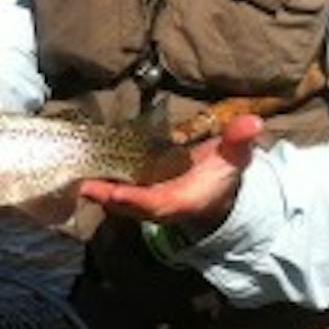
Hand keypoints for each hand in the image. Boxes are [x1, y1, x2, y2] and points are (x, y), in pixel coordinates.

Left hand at [78, 114, 263, 239]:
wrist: (219, 193)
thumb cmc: (224, 175)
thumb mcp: (235, 157)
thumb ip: (239, 139)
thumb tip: (253, 123)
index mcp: (182, 200)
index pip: (155, 203)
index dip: (133, 199)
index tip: (113, 193)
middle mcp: (160, 206)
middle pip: (127, 205)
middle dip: (105, 194)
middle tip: (81, 181)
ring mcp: (147, 202)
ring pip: (118, 200)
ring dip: (98, 188)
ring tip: (75, 172)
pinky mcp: (139, 194)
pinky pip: (117, 190)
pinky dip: (101, 181)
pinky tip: (84, 166)